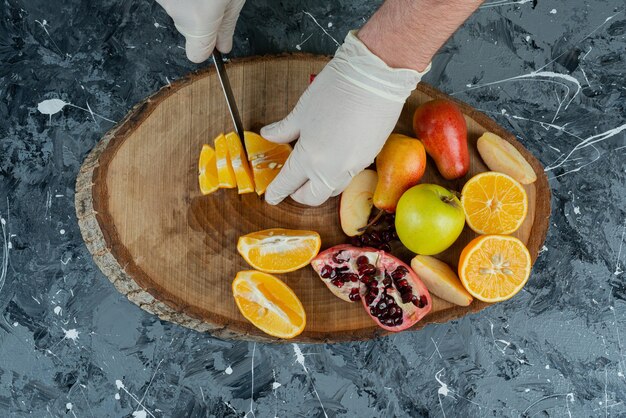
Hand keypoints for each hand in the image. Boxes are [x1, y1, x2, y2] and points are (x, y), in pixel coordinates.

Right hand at [156, 0, 244, 62]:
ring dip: (188, 5)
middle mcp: (176, 12)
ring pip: (177, 13)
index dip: (207, 47)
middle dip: (198, 20)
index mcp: (199, 20)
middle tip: (212, 3)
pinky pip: (171, 1)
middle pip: (186, 30)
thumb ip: (226, 26)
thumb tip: (223, 47)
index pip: (196, 54)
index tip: (214, 40)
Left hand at [261, 31, 427, 205]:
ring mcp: (353, 166)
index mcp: (310, 158)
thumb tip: (268, 135)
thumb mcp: (302, 110)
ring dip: (320, 186)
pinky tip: (333, 159)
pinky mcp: (369, 158)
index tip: (271, 197)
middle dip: (300, 195)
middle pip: (313, 197)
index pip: (288, 183)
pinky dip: (337, 174)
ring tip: (312, 173)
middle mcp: (332, 169)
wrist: (375, 79)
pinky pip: (349, 176)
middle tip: (293, 186)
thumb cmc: (336, 90)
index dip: (277, 191)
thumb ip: (284, 129)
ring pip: (333, 189)